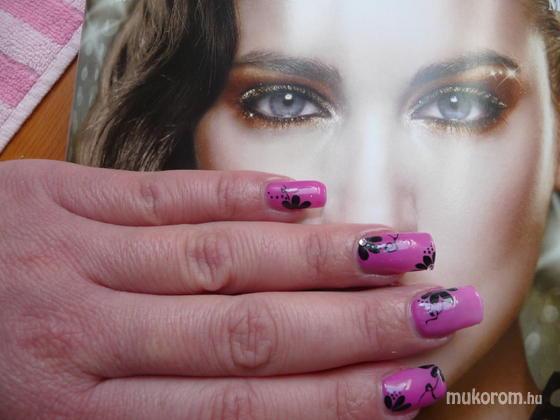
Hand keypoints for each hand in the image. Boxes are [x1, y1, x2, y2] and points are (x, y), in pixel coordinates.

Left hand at [0, 159, 480, 418]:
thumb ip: (162, 419)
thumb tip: (276, 408)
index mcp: (78, 416)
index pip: (240, 408)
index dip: (336, 401)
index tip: (413, 386)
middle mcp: (84, 335)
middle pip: (249, 332)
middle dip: (357, 326)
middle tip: (439, 311)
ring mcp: (72, 255)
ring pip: (220, 258)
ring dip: (320, 257)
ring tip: (399, 251)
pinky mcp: (59, 196)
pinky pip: (165, 194)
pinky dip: (240, 196)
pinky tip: (305, 198)